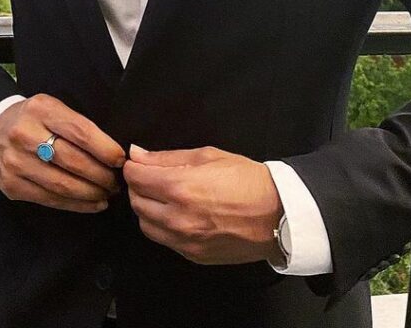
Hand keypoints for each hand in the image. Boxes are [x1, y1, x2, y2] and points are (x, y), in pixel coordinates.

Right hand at [0, 93, 124, 213]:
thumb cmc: (33, 119)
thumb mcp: (52, 109)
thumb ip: (77, 125)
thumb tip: (113, 152)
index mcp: (41, 109)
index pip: (80, 132)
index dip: (104, 149)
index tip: (120, 159)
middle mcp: (25, 135)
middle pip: (73, 161)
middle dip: (101, 175)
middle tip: (117, 182)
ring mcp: (16, 162)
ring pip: (62, 185)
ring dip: (92, 193)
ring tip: (108, 194)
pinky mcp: (12, 186)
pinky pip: (50, 199)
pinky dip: (76, 204)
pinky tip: (93, 203)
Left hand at [123, 144, 283, 264]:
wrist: (277, 214)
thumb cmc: (246, 180)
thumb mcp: (207, 156)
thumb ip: (167, 157)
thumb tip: (138, 155)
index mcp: (180, 188)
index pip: (136, 178)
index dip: (133, 166)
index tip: (138, 162)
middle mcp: (178, 218)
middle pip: (135, 202)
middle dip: (138, 186)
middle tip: (151, 177)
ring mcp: (184, 241)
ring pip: (145, 225)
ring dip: (147, 208)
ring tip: (163, 196)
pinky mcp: (192, 256)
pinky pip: (164, 241)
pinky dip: (162, 226)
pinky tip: (177, 214)